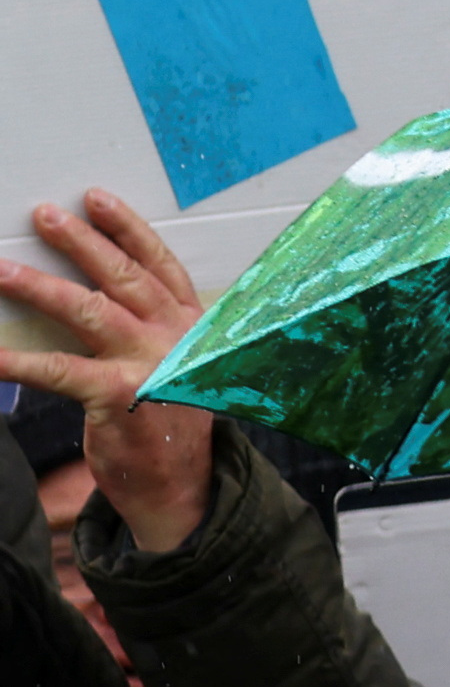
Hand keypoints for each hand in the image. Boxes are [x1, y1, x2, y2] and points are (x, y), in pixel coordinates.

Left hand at [0, 190, 216, 554]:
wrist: (180, 486)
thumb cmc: (168, 422)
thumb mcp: (175, 365)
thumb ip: (153, 329)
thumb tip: (101, 296)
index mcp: (193, 322)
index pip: (159, 263)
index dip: (128, 228)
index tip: (96, 199)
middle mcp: (176, 334)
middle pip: (123, 276)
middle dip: (80, 241)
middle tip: (45, 215)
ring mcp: (149, 362)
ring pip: (88, 310)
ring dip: (39, 287)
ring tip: (2, 270)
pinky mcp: (117, 395)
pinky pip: (56, 369)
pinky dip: (15, 361)